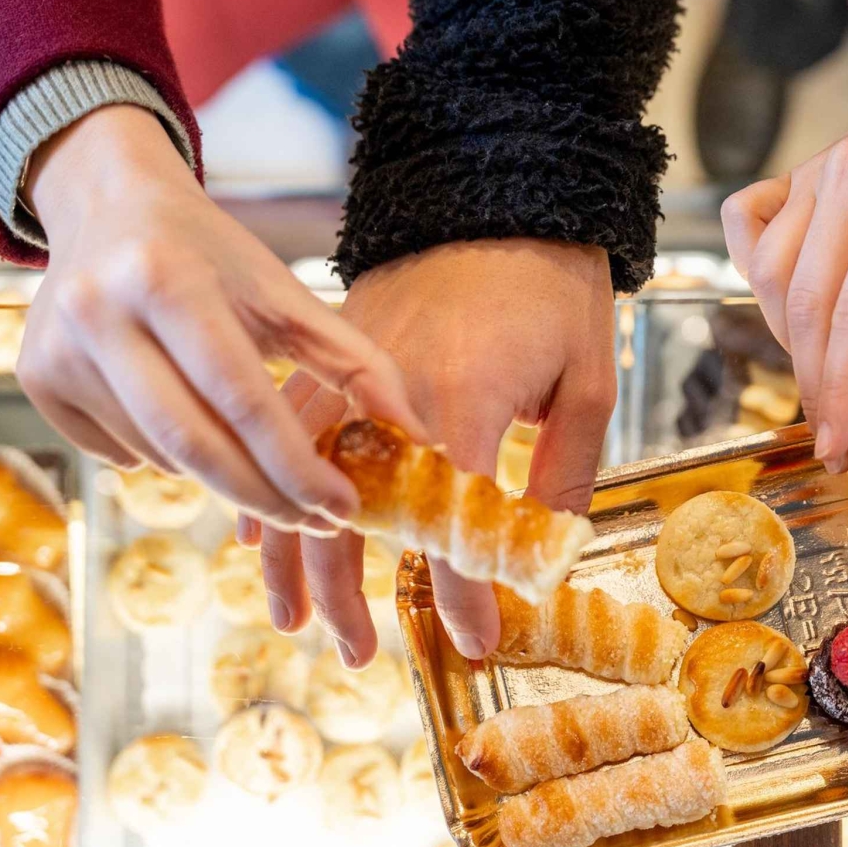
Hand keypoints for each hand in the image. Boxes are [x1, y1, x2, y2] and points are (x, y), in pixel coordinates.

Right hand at [17, 106, 426, 532]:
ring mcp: (57, 350)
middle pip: (194, 446)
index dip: (297, 467)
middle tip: (314, 520)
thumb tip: (418, 438)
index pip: (243, 401)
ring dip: (219, 475)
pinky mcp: (36, 380)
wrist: (108, 203)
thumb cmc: (212, 254)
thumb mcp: (285, 292)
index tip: (344, 507)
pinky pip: (118, 456)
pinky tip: (185, 422)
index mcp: (167, 278)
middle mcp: (98, 312)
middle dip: (266, 497)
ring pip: (160, 458)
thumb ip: (356, 363)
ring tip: (253, 455)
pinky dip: (166, 460)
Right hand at [240, 239, 616, 666]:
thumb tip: (546, 554)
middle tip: (359, 656)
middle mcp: (391, 392)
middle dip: (349, 595)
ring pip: (297, 478)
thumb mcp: (588, 383)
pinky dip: (268, 488)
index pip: (449, 525)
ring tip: (292, 621)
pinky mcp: (331, 356)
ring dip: (291, 557)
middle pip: (349, 513)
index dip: (458, 594)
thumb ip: (563, 473)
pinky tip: (259, 539)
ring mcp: (349, 370)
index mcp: (465, 400)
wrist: (500, 189)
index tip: (472, 642)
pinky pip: (282, 432)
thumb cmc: (554, 288)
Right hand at [721, 9, 847, 470]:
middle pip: (807, 305)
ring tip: (828, 372)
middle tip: (833, 434)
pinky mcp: (793, 171)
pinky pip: (746, 232)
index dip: (844, 388)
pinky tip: (791, 303)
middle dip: (816, 383)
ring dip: (790, 339)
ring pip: (768, 277)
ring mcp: (814, 170)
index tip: (839, 447)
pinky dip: (755, 277)